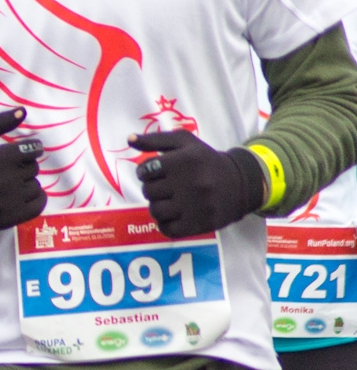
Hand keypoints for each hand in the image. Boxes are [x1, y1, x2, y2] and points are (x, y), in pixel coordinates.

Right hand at [0, 108, 45, 230]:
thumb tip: (24, 111)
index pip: (31, 149)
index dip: (30, 148)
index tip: (23, 151)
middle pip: (34, 168)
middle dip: (25, 165)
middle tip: (10, 168)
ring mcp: (4, 203)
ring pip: (36, 185)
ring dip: (27, 182)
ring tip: (10, 183)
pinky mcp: (10, 218)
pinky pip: (40, 204)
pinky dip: (36, 198)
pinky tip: (21, 194)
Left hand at [131, 131, 264, 237]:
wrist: (240, 183)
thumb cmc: (205, 160)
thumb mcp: (184, 142)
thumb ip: (154, 139)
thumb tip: (129, 139)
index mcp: (184, 161)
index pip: (144, 170)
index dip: (145, 172)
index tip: (155, 172)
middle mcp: (191, 183)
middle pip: (148, 191)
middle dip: (152, 188)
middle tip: (165, 186)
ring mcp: (195, 206)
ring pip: (155, 211)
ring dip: (157, 206)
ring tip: (169, 200)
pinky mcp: (200, 224)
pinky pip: (167, 230)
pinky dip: (166, 224)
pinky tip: (174, 215)